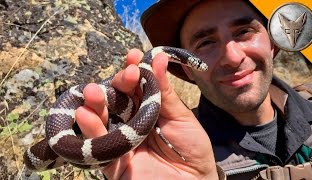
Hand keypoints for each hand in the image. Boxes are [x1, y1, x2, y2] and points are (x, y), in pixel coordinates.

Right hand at [75, 49, 217, 178]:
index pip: (135, 86)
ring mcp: (121, 139)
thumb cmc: (192, 149)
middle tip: (126, 75)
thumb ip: (165, 92)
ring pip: (103, 119)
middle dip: (118, 84)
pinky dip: (91, 130)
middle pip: (117, 99)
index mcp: (147, 109)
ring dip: (96, 104)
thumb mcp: (181, 118)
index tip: (134, 56)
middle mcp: (130, 121)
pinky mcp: (112, 160)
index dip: (134, 71)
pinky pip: (98, 145)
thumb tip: (157, 58)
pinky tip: (84, 114)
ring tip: (92, 91)